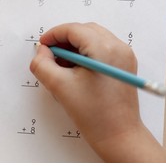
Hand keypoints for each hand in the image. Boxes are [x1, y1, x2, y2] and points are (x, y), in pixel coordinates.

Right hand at [30, 23, 139, 145]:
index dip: (54, 35)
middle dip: (64, 40)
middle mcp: (118, 47)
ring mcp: (124, 56)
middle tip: (50, 54)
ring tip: (61, 65)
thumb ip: (43, 64)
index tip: (42, 45)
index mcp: (105, 49)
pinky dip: (86, 53)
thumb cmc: (94, 115)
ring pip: (93, 38)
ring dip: (75, 46)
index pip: (74, 29)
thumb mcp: (60, 87)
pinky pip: (102, 49)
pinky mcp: (124, 65)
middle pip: (85, 30)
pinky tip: (75, 70)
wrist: (119, 136)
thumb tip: (41, 51)